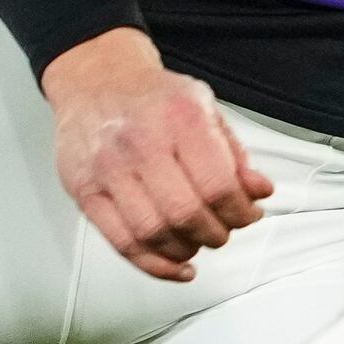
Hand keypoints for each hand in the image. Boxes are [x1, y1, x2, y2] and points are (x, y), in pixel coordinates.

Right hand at [45, 27, 266, 280]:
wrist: (96, 79)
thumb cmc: (154, 98)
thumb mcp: (205, 109)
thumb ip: (234, 154)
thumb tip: (259, 193)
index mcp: (179, 118)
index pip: (218, 185)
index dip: (241, 212)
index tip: (247, 215)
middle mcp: (140, 142)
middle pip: (186, 214)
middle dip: (215, 234)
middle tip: (221, 230)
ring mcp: (107, 169)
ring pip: (153, 233)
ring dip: (185, 249)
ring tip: (196, 242)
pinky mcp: (83, 191)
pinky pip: (121, 242)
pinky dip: (154, 264)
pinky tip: (174, 264)